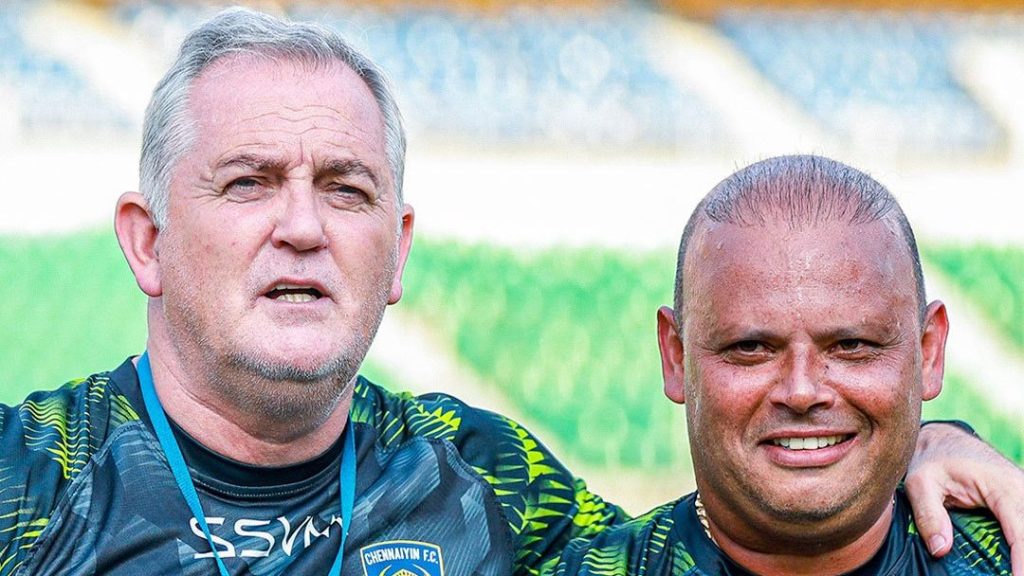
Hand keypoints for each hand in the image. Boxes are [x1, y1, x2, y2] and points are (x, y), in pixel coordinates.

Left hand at [905, 422, 1022, 574]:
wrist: (942, 439)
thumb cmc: (931, 459)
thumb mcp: (920, 483)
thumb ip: (929, 515)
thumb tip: (940, 550)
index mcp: (1001, 486)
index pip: (1020, 530)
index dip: (1021, 558)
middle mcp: (1019, 489)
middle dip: (1023, 557)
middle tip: (1011, 575)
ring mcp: (1022, 494)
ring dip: (1020, 550)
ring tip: (1010, 570)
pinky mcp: (1018, 500)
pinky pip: (1021, 524)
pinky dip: (1018, 542)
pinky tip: (1011, 561)